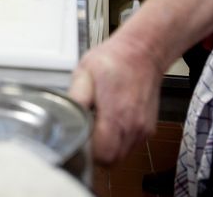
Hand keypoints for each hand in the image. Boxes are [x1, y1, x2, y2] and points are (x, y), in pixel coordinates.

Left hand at [68, 35, 161, 164]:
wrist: (142, 51)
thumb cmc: (114, 59)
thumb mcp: (84, 73)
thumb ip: (75, 99)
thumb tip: (64, 118)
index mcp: (116, 114)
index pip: (102, 155)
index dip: (87, 151)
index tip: (79, 138)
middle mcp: (133, 126)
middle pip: (111, 161)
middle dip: (96, 153)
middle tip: (85, 133)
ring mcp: (143, 129)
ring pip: (122, 156)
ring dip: (108, 148)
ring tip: (98, 125)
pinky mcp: (148, 128)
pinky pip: (130, 146)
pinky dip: (119, 142)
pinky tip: (110, 123)